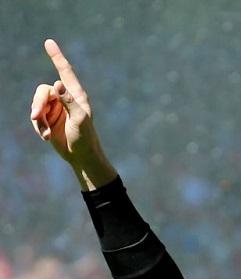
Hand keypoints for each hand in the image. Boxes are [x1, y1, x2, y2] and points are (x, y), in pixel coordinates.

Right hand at [30, 39, 115, 189]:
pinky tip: (47, 137)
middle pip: (43, 91)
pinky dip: (39, 127)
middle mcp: (65, 99)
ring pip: (37, 104)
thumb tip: (58, 84)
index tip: (49, 42)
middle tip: (36, 117)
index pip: (65, 72)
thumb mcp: (79, 120)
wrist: (81, 157)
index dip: (57, 57)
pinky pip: (36, 117)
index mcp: (76, 96)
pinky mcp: (48, 119)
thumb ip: (69, 102)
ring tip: (46, 134)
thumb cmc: (85, 138)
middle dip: (38, 103)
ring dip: (39, 119)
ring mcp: (56, 109)